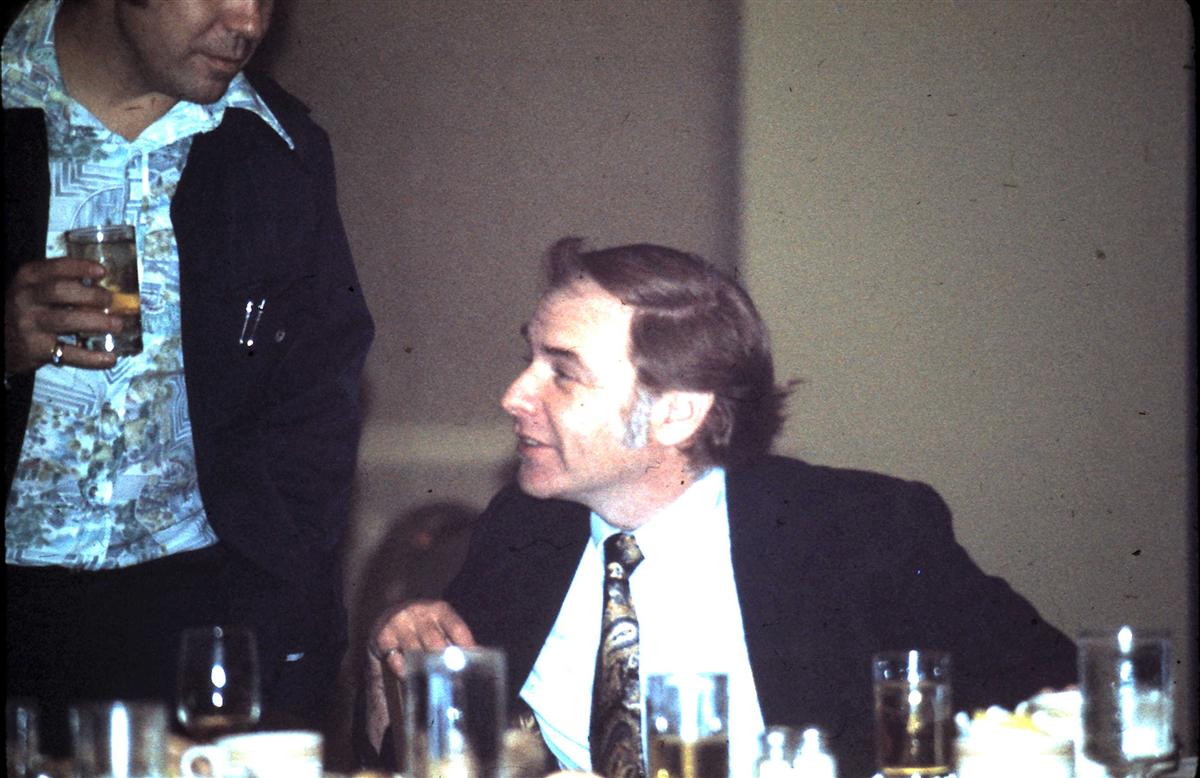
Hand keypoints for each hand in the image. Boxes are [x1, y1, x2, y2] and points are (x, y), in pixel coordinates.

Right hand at [5, 258, 122, 373]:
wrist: (0, 340)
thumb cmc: (27, 310)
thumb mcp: (34, 289)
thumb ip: (61, 282)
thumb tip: (103, 286)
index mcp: (27, 279)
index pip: (54, 267)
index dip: (80, 268)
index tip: (102, 272)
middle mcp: (25, 298)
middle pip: (61, 291)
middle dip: (92, 295)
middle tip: (111, 301)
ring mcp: (29, 324)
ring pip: (67, 320)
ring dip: (97, 322)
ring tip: (118, 325)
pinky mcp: (35, 349)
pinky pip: (68, 353)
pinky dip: (92, 357)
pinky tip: (110, 358)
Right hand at [363, 600, 475, 750]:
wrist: (390, 611)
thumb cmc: (422, 623)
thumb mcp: (439, 623)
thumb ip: (453, 638)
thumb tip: (475, 657)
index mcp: (439, 610)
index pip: (457, 629)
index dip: (466, 647)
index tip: (473, 663)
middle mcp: (419, 613)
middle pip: (435, 642)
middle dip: (444, 662)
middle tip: (452, 679)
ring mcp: (400, 623)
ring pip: (415, 651)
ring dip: (424, 668)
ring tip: (434, 682)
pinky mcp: (384, 636)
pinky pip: (396, 658)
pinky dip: (403, 669)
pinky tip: (409, 676)